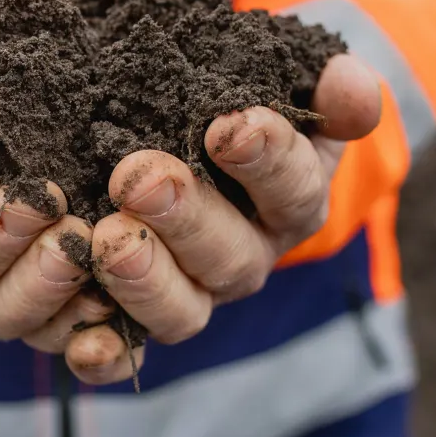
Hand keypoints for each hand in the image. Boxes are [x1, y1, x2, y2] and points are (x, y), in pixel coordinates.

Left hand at [63, 54, 382, 384]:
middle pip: (229, 256)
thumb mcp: (286, 84)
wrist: (181, 136)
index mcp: (292, 199)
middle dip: (186, 219)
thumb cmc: (235, 102)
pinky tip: (80, 343)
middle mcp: (245, 257)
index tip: (228, 127)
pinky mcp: (135, 319)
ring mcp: (192, 295)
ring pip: (181, 311)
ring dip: (144, 280)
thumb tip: (355, 92)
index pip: (293, 186)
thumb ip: (328, 88)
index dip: (266, 159)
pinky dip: (104, 352)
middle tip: (140, 180)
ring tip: (106, 237)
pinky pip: (124, 351)